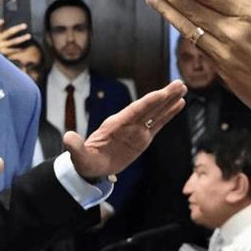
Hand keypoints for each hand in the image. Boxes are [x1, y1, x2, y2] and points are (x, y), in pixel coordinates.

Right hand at [0, 18, 31, 57]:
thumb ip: (0, 29)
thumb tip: (8, 21)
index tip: (3, 20)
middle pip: (9, 32)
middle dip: (17, 28)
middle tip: (25, 25)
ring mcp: (1, 49)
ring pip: (14, 42)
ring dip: (22, 38)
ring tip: (29, 36)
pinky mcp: (5, 55)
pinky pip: (15, 50)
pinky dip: (21, 48)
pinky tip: (26, 46)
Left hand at [65, 81, 186, 180]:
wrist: (91, 167)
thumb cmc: (84, 161)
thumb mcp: (78, 156)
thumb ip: (75, 146)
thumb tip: (68, 137)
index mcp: (115, 124)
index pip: (135, 111)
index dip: (149, 102)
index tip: (163, 93)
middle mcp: (128, 123)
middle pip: (149, 107)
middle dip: (164, 96)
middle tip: (180, 83)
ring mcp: (136, 129)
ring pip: (156, 112)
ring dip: (170, 101)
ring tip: (183, 88)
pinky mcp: (143, 138)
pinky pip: (158, 124)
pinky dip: (169, 114)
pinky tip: (179, 104)